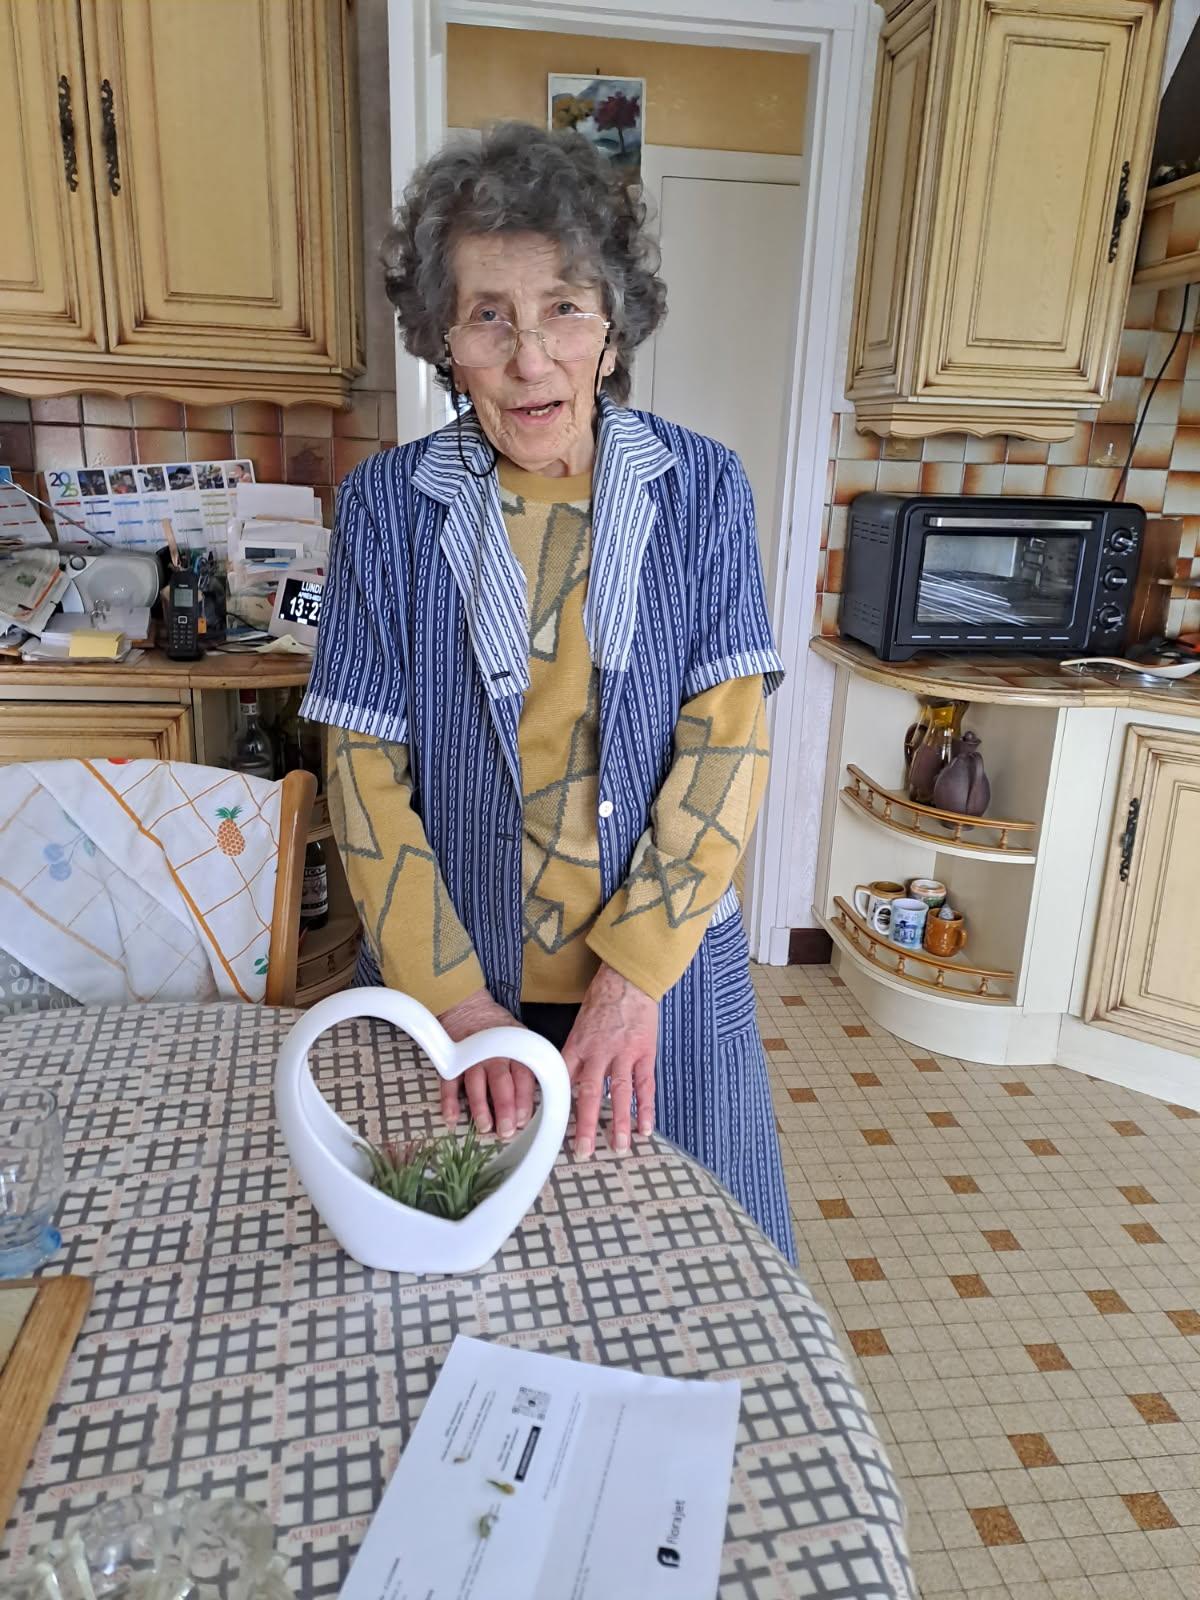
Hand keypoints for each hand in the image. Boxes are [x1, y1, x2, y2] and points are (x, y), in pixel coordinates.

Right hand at [437, 988, 534, 1140]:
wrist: (469, 1008)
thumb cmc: (499, 1031)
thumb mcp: (521, 1039)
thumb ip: (530, 1064)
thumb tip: (546, 1096)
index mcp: (514, 1051)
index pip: (523, 1077)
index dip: (523, 1099)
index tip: (523, 1119)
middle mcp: (494, 1056)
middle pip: (501, 1082)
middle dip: (504, 1107)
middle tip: (506, 1130)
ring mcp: (471, 1058)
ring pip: (476, 1084)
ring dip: (479, 1107)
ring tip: (484, 1127)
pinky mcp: (453, 1062)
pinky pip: (449, 1082)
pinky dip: (448, 1101)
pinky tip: (451, 1118)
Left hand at [562, 963, 657, 1157]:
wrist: (627, 979)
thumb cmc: (602, 1001)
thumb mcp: (579, 1026)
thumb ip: (574, 1055)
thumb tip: (567, 1084)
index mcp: (577, 1046)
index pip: (564, 1081)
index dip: (559, 1106)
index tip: (553, 1130)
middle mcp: (598, 1052)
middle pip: (589, 1093)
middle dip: (586, 1125)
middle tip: (583, 1151)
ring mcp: (623, 1053)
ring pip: (619, 1093)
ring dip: (620, 1122)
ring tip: (619, 1147)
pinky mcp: (644, 1053)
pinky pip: (645, 1085)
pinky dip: (646, 1108)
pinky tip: (645, 1127)